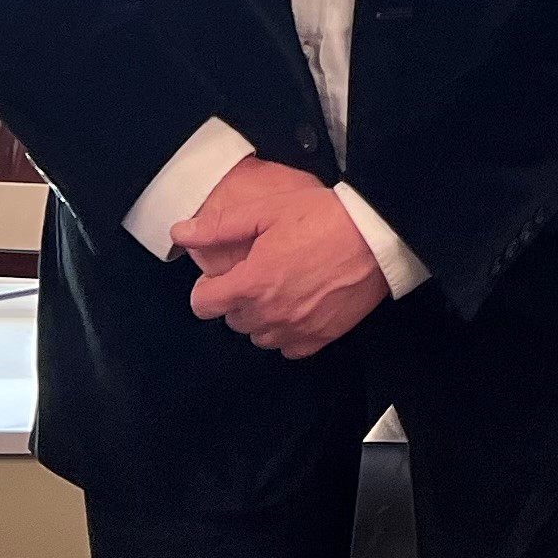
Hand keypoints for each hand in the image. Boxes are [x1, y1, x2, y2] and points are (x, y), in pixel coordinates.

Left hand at [170, 157, 386, 358]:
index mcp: (250, 284)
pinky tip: (299, 306)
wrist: (377, 236)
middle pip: (232, 319)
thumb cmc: (324, 217)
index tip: (222, 276)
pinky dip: (287, 331)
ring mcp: (295, 329)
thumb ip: (218, 226)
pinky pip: (288, 347)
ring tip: (281, 287)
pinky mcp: (320, 337)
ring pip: (258, 335)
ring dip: (261, 316)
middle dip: (237, 298)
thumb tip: (180, 232)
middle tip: (259, 271)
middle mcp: (269, 314)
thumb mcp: (267, 210)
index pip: (204, 304)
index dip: (207, 288)